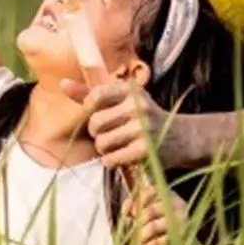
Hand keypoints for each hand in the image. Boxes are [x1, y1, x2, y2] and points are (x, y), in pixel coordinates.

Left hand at [57, 78, 179, 170]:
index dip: (89, 108)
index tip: (96, 114)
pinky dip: (111, 161)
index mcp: (131, 91)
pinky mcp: (145, 151)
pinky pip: (111, 159)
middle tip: (107, 134)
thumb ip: (91, 94)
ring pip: (102, 143)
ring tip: (116, 145)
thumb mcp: (122, 100)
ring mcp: (143, 129)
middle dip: (97, 132)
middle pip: (96, 123)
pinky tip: (121, 157)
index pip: (96, 95)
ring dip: (104, 149)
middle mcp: (138, 107)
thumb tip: (62, 84)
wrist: (181, 138)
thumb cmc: (144, 117)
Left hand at [127, 180, 188, 244]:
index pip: (151, 190)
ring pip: (153, 226)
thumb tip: (126, 212)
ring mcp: (182, 222)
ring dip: (141, 236)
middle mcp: (179, 206)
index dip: (137, 201)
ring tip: (138, 242)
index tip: (130, 213)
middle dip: (137, 223)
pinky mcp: (183, 239)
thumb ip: (137, 208)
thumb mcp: (152, 216)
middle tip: (133, 231)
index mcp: (171, 196)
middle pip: (149, 210)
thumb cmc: (165, 230)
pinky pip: (160, 242)